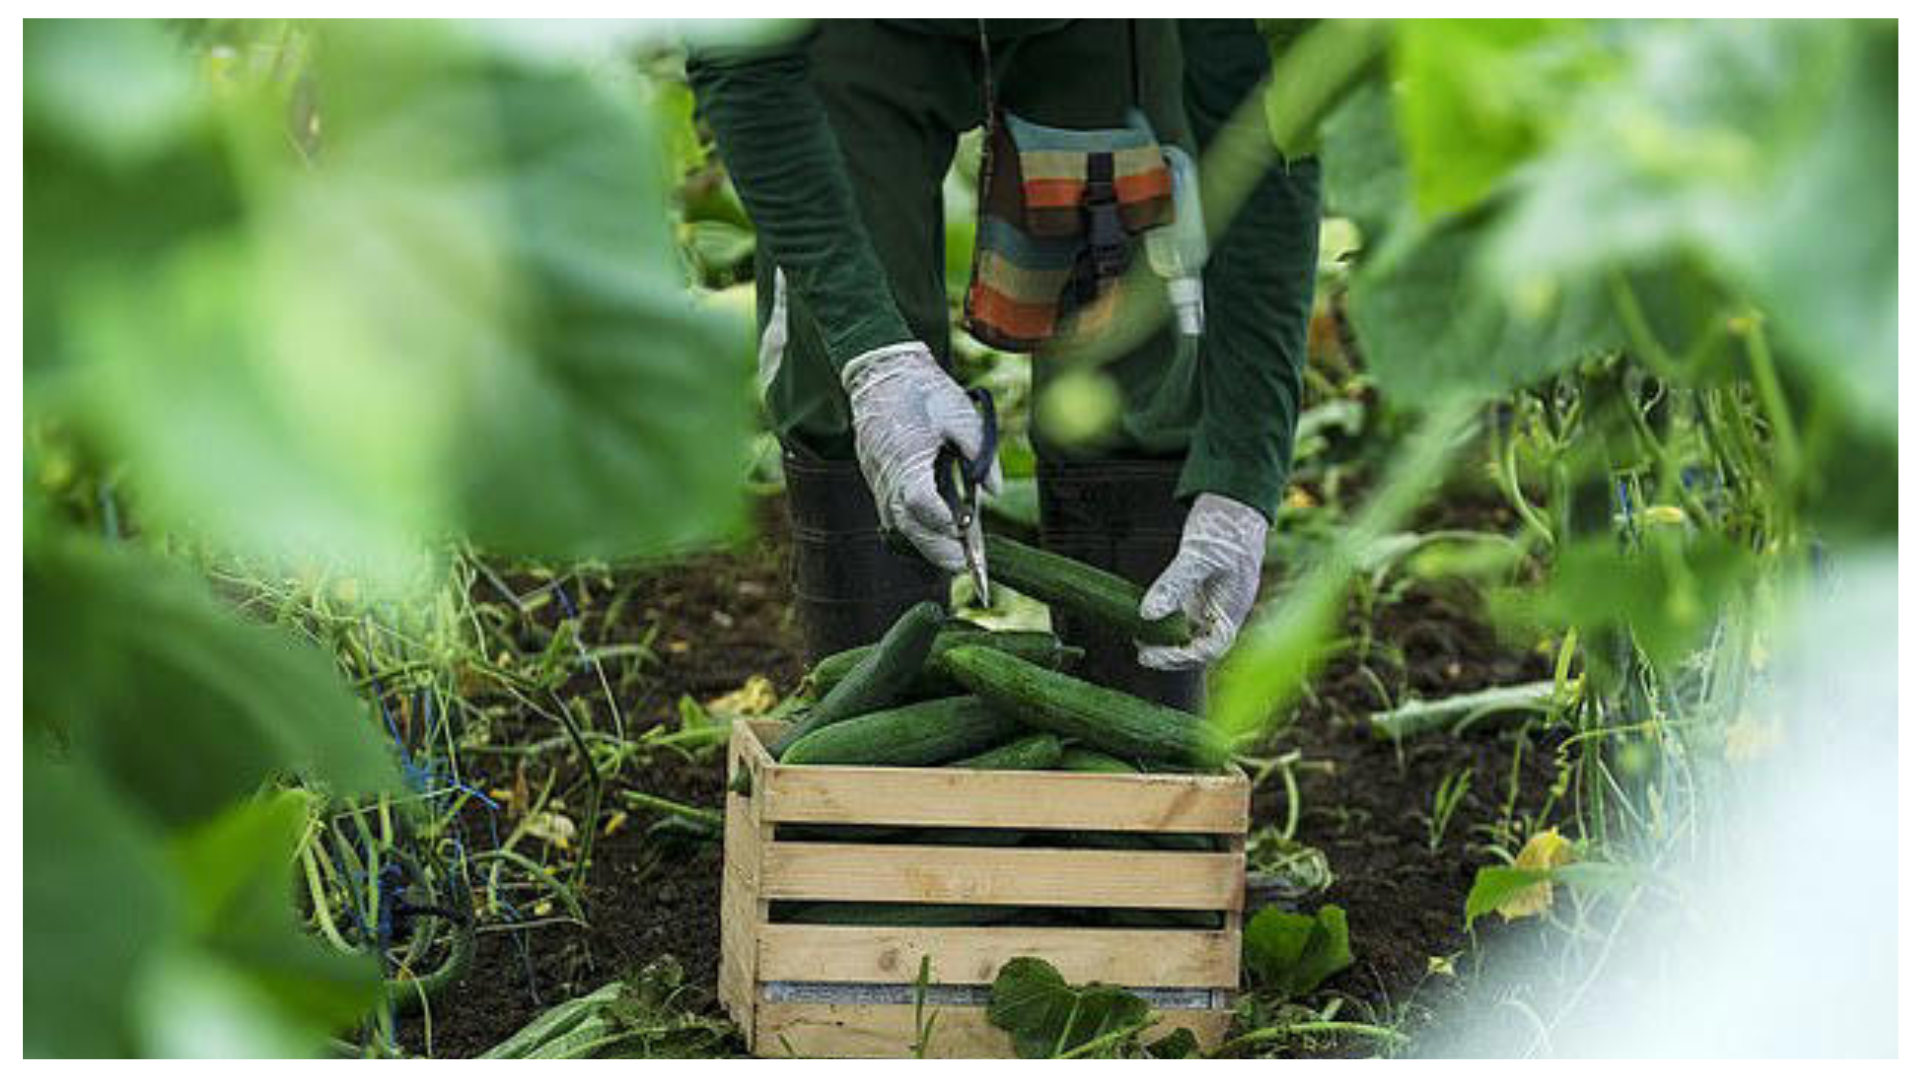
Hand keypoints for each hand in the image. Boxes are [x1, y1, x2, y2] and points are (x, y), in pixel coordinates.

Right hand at [841, 342, 1001, 572]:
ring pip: (899, 525)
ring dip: (925, 541)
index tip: (967, 535)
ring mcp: (878, 480)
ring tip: (955, 553)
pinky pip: (893, 512)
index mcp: (907, 458)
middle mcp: (887, 476)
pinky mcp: (876, 479)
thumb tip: (994, 491)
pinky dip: (914, 525)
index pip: (922, 506)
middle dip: (938, 550)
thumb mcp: (960, 414)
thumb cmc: (922, 390)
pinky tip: (936, 529)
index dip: (945, 526)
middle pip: (909, 527)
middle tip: (966, 565)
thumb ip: (980, 453)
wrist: (880, 371)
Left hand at [1137, 493, 1269, 669]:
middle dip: (1171, 655)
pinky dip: (1167, 623)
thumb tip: (1146, 615)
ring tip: (1139, 638)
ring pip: (1191, 635)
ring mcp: (1215, 603)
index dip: (1179, 658)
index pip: (1210, 649)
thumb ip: (1173, 585)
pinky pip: (1185, 617)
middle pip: (1201, 648)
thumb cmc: (1226, 528)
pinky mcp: (1203, 593)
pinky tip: (1147, 618)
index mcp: (1233, 609)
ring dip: (1167, 642)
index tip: (1149, 656)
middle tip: (1141, 652)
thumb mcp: (1197, 556)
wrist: (1235, 504)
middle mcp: (1225, 611)